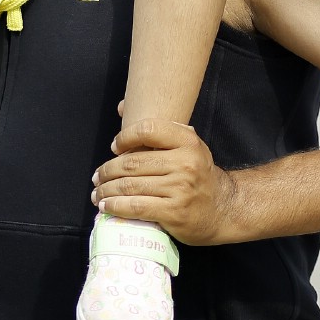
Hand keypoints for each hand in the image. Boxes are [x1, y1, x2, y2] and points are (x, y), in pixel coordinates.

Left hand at [91, 119, 237, 245]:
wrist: (223, 208)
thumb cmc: (199, 174)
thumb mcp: (189, 146)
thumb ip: (160, 130)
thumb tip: (121, 107)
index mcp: (187, 142)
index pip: (148, 130)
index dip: (125, 137)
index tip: (114, 147)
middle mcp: (185, 163)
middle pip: (133, 163)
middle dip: (108, 170)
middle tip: (97, 176)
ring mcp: (179, 189)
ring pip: (131, 186)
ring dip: (107, 190)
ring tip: (97, 192)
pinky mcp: (174, 212)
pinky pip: (137, 207)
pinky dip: (116, 207)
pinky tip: (106, 206)